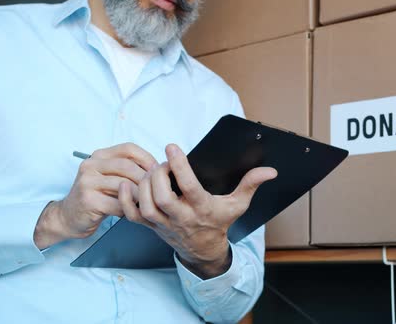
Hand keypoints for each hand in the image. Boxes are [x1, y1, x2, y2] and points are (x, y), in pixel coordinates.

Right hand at [33, 143, 156, 249]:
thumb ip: (129, 169)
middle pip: (128, 166)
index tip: (158, 171)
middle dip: (146, 179)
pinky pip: (118, 203)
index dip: (147, 158)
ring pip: (124, 186)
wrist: (69, 216)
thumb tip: (160, 168)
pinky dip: (128, 209)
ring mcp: (87, 182)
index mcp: (99, 155)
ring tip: (145, 202)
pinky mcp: (88, 200)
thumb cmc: (98, 196)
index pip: (129, 148)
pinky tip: (130, 212)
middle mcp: (91, 164)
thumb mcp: (111, 177)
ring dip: (139, 196)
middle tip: (156, 190)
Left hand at [119, 144, 276, 278]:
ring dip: (144, 186)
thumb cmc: (219, 222)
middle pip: (162, 198)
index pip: (188, 187)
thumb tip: (270, 171)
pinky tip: (127, 184)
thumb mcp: (237, 204)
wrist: (203, 249)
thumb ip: (251, 184)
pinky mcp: (151, 226)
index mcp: (202, 209)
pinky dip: (125, 200)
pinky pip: (132, 216)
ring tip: (152, 172)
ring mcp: (164, 224)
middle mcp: (181, 217)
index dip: (179, 166)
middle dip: (158, 176)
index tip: (173, 147)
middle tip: (163, 163)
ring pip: (146, 206)